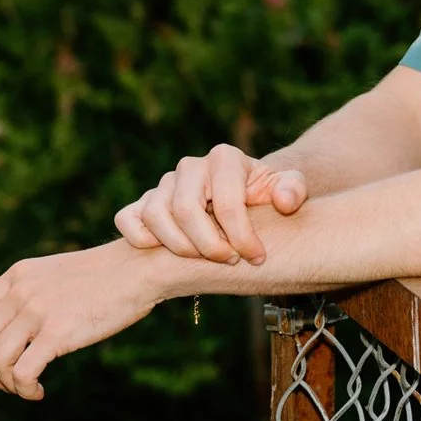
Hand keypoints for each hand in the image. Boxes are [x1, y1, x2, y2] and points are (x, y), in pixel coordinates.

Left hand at [0, 241, 169, 399]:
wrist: (139, 268)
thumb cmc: (107, 276)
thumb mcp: (57, 275)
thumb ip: (32, 293)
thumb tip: (17, 327)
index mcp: (18, 275)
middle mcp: (20, 291)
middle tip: (9, 384)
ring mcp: (36, 311)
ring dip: (7, 384)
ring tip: (27, 389)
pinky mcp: (57, 332)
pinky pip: (22, 372)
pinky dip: (25, 389)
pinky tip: (39, 391)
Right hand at [114, 144, 307, 264]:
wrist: (239, 199)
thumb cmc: (263, 197)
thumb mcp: (287, 188)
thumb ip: (293, 189)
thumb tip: (283, 201)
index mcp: (224, 158)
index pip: (227, 202)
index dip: (242, 236)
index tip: (256, 258)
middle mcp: (190, 166)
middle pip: (185, 210)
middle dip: (208, 245)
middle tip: (230, 262)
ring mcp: (163, 184)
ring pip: (155, 216)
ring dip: (179, 247)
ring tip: (203, 259)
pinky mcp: (141, 203)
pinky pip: (127, 219)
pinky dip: (142, 239)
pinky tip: (166, 252)